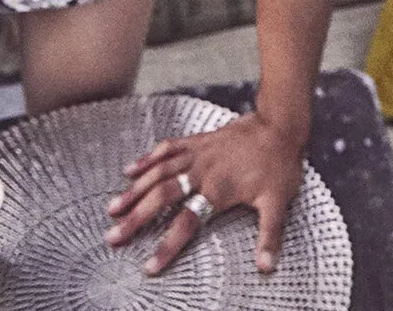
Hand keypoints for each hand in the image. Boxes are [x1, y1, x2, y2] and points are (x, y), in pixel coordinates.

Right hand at [104, 110, 305, 275]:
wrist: (280, 125)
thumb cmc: (279, 165)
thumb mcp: (278, 203)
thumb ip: (269, 236)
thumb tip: (266, 267)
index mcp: (218, 191)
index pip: (186, 224)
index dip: (167, 246)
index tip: (150, 266)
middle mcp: (201, 172)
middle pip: (161, 197)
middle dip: (135, 219)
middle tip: (113, 237)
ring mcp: (197, 154)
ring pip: (157, 172)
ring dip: (133, 191)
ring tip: (112, 209)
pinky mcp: (197, 141)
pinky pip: (166, 148)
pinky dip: (147, 159)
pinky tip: (130, 170)